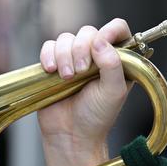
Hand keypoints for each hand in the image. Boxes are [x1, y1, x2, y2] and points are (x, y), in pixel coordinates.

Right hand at [38, 19, 131, 165]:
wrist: (71, 135)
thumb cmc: (97, 116)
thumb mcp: (113, 92)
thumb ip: (112, 65)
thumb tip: (100, 41)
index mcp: (117, 58)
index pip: (118, 29)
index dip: (110, 30)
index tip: (101, 42)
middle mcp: (96, 55)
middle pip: (88, 31)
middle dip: (82, 49)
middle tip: (80, 72)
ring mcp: (74, 58)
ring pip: (66, 38)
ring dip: (64, 55)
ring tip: (66, 77)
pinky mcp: (54, 64)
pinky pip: (48, 46)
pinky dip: (48, 55)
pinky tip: (51, 70)